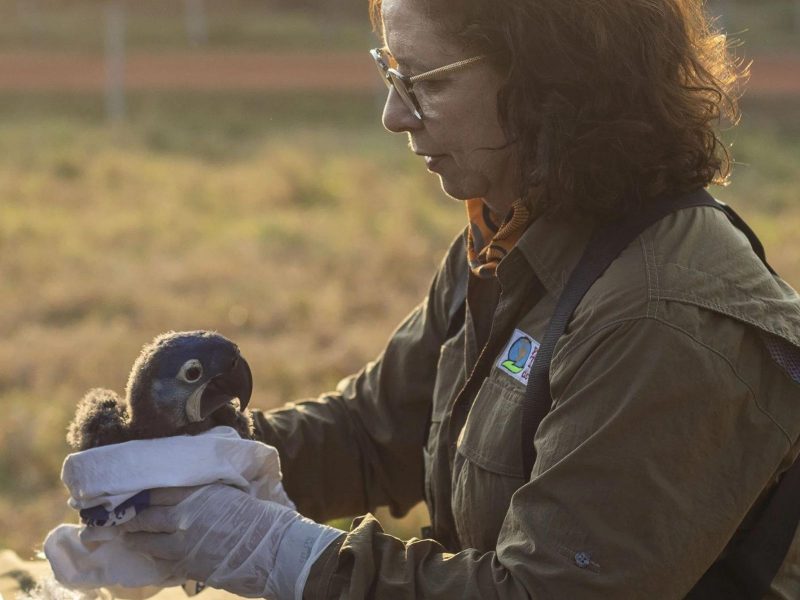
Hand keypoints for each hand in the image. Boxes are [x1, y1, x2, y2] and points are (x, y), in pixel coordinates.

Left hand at [119, 484, 297, 597]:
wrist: (273, 548)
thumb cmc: (261, 517)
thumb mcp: (233, 494)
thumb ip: (208, 493)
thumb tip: (192, 492)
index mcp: (200, 491)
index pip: (159, 489)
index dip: (141, 493)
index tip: (129, 493)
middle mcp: (186, 513)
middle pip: (147, 513)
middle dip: (131, 516)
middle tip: (119, 517)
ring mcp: (184, 540)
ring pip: (147, 538)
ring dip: (134, 537)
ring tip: (127, 535)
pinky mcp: (187, 563)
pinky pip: (160, 559)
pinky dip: (151, 555)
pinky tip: (147, 553)